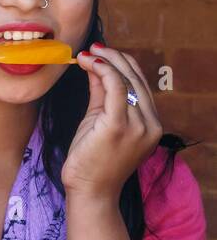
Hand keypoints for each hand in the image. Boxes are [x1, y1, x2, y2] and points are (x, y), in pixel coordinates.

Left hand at [62, 43, 162, 199]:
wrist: (90, 192)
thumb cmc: (92, 160)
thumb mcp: (98, 121)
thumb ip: (100, 95)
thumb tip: (96, 67)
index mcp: (151, 124)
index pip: (141, 85)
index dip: (123, 65)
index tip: (103, 53)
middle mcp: (151, 124)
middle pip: (136, 80)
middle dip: (115, 58)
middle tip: (95, 47)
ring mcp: (139, 126)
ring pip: (126, 81)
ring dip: (107, 61)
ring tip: (89, 53)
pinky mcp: (120, 126)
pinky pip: (115, 88)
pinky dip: (102, 70)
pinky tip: (88, 63)